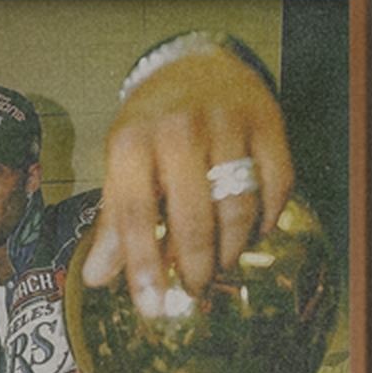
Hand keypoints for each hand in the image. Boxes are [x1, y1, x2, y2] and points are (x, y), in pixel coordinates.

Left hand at [85, 42, 296, 316]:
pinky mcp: (268, 124)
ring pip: (238, 210)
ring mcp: (226, 124)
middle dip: (196, 266)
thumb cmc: (156, 124)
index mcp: (132, 140)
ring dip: (232, 248)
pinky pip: (276, 189)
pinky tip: (252, 228)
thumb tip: (96, 278)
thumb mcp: (125, 162)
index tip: (152, 308)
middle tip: (195, 285)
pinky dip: (266, 220)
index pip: (135, 215)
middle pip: (193, 220)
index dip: (143, 267)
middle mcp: (178, 128)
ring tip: (222, 258)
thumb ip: (115, 221)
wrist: (200, 64)